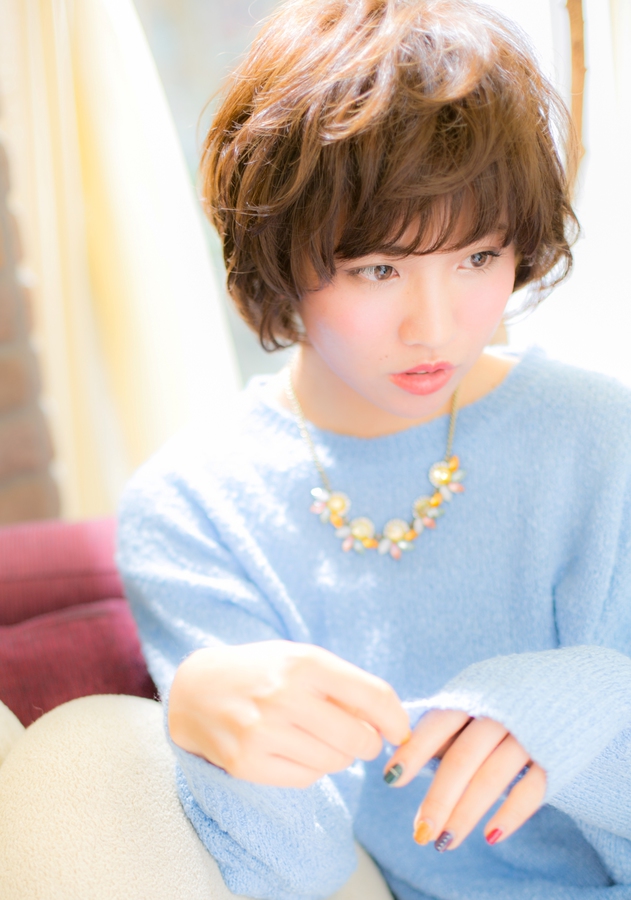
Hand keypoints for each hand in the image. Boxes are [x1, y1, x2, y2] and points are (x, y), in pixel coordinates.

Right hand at [169, 640, 409, 787]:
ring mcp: (263, 733)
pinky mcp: (247, 764)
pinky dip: (312, 768)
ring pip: (335, 763)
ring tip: (317, 737)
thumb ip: (343, 685)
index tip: (399, 730)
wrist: (195, 690)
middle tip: (360, 738)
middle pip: (359, 739)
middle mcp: (284, 696)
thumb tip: (389, 724)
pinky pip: (307, 779)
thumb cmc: (261, 672)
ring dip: (339, 755)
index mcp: (304, 662)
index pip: (373, 696)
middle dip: (368, 743)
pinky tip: (295, 750)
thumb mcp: (301, 659)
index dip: (396, 719)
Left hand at [383, 709, 546, 849]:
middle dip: (438, 798)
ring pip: (492, 778)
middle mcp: (500, 712)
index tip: (390, 779)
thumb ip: (449, 724)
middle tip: (419, 833)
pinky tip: (491, 836)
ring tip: (444, 842)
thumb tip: (405, 758)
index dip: (413, 750)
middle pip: (462, 758)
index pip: (438, 724)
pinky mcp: (557, 755)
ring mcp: (530, 734)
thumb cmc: (510, 696)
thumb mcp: (477, 694)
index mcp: (474, 694)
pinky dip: (511, 814)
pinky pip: (532, 789)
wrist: (575, 682)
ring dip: (466, 814)